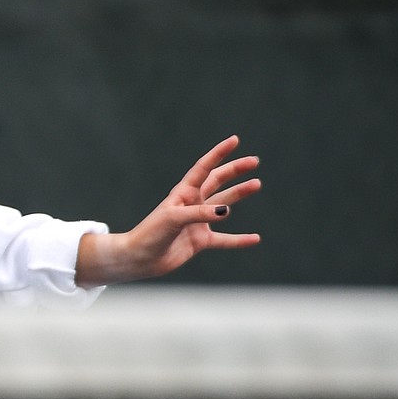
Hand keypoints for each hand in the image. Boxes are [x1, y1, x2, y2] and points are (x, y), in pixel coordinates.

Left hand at [75, 135, 261, 287]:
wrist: (140, 258)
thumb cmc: (151, 233)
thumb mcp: (173, 219)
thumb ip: (199, 214)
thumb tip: (227, 210)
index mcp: (183, 193)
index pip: (204, 168)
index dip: (218, 153)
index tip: (235, 140)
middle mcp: (191, 204)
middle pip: (217, 181)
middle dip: (234, 170)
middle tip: (254, 161)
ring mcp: (197, 222)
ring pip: (223, 205)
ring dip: (239, 194)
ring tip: (256, 184)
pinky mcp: (199, 241)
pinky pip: (224, 240)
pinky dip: (239, 240)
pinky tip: (255, 238)